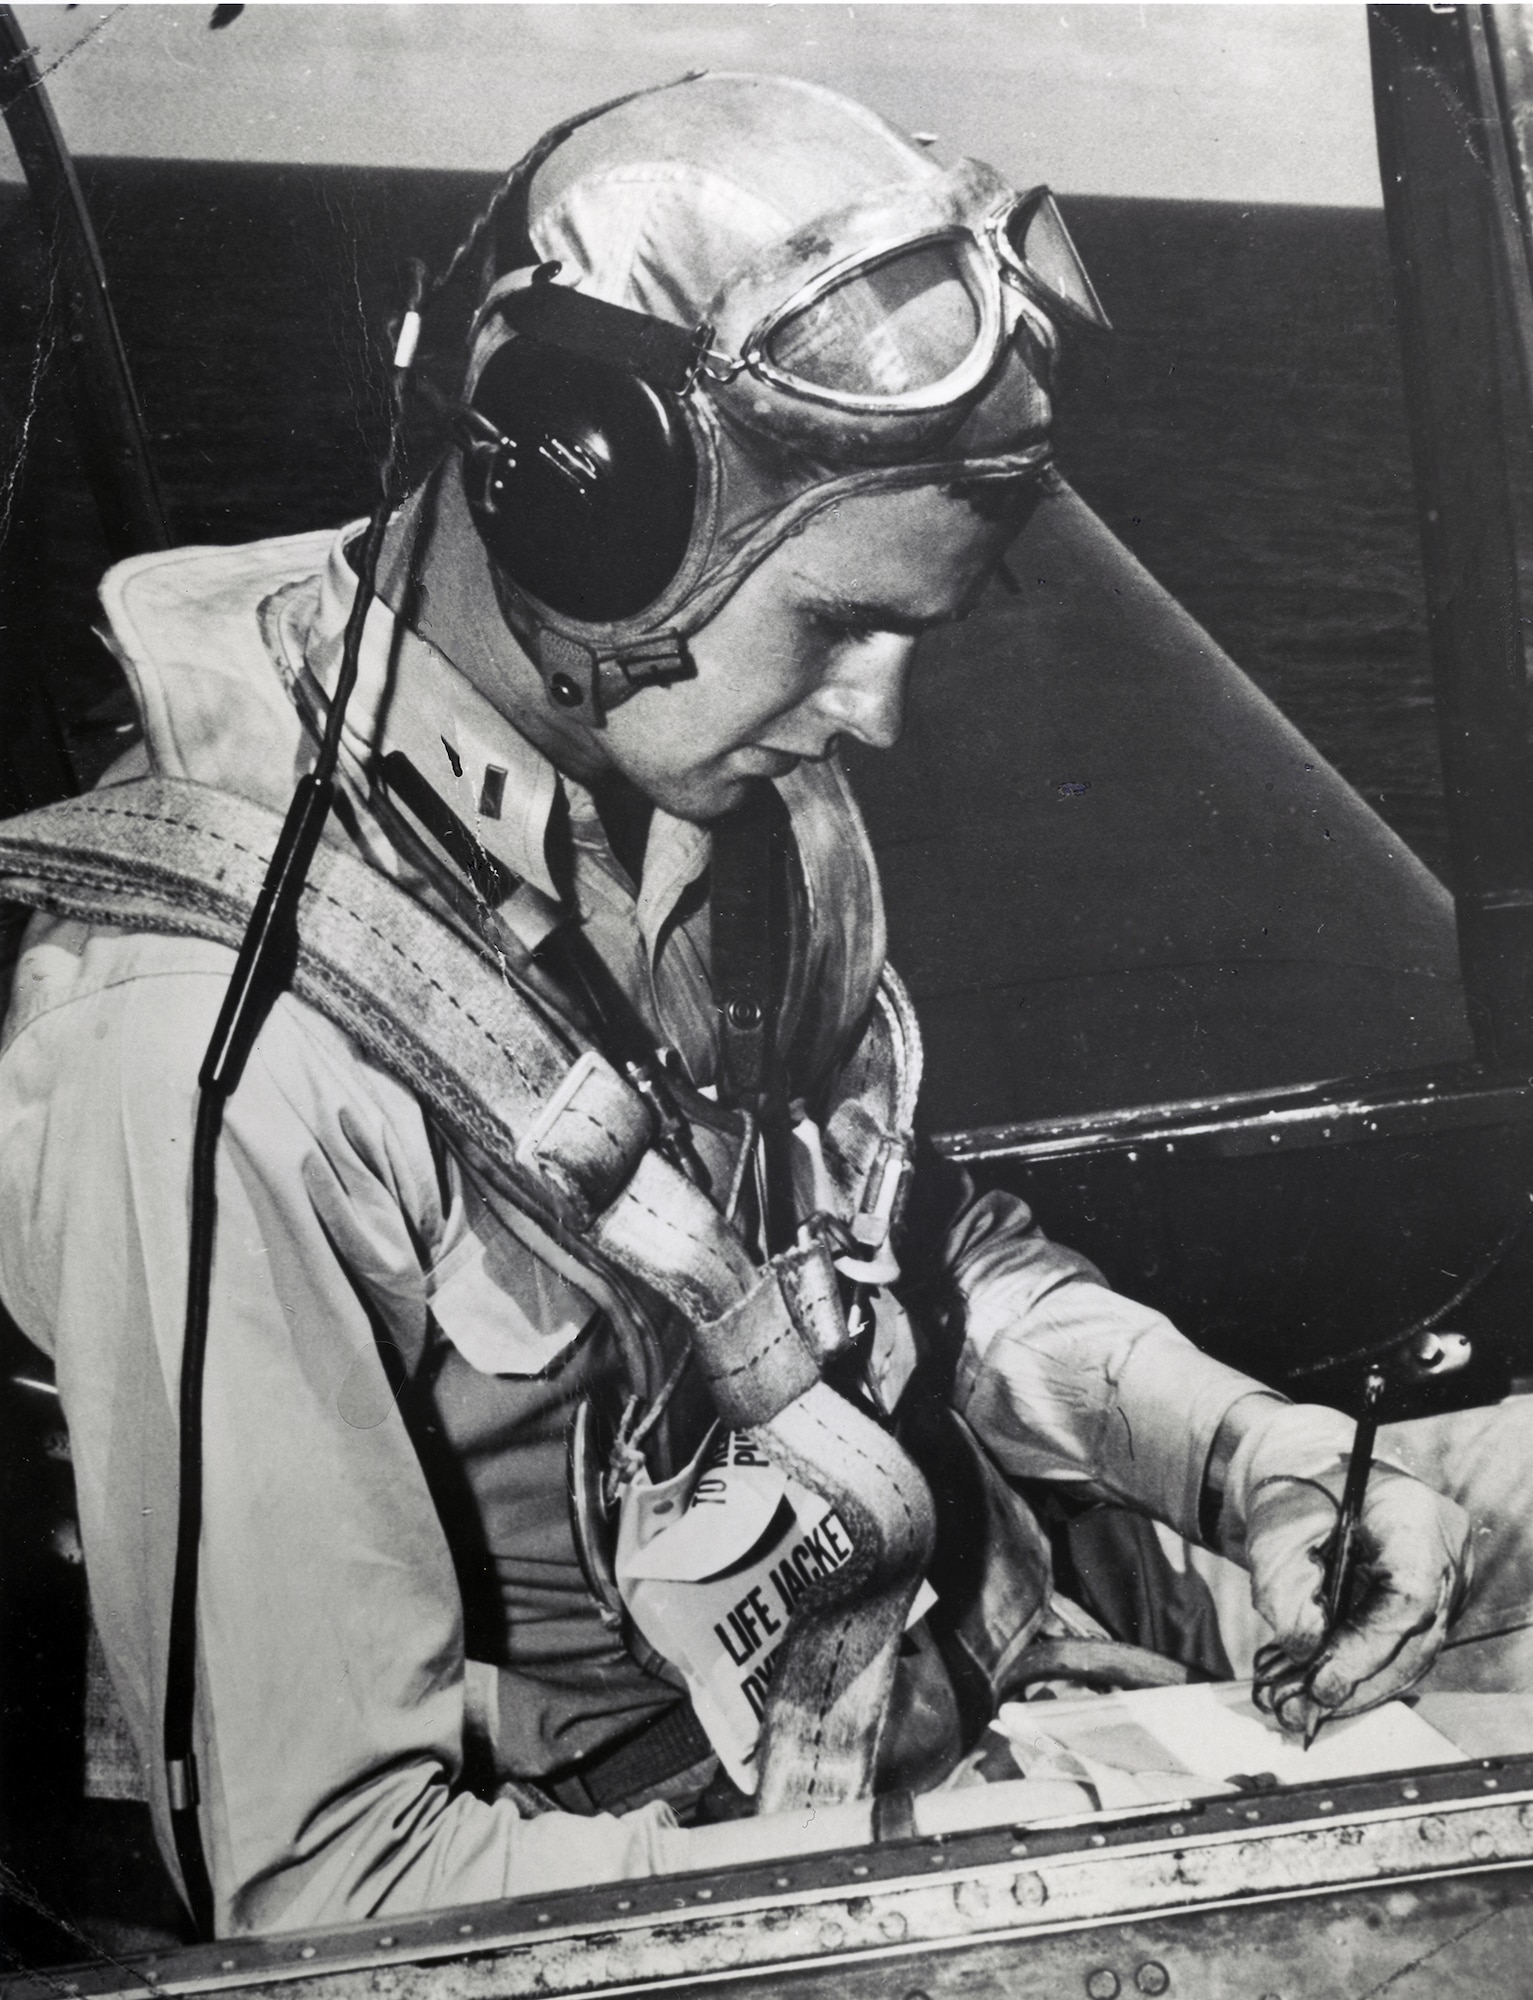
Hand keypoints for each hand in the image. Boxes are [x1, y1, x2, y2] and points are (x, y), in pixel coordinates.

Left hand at [1213, 1398, 1472, 1736]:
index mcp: (1414, 1516)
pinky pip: (1401, 1652)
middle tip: (1297, 1708)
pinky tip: (1310, 1689)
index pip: (1410, 1596)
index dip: (1366, 1647)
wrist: (1315, 1472)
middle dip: (1354, 1681)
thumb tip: (1305, 1652)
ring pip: (1410, 1656)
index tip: (1320, 1677)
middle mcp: (1444, 1554)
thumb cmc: (1295, 1489)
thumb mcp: (1274, 1529)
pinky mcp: (1428, 1606)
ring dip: (1352, 1689)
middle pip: (1415, 1639)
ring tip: (1293, 1706)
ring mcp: (1444, 1583)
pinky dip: (1357, 1675)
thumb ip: (1285, 1589)